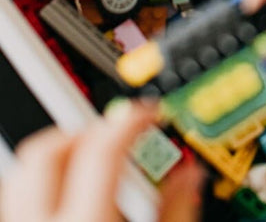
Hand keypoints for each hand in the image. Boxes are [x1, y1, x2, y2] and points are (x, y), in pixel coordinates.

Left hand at [0, 104, 203, 221]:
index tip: (149, 112)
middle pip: (45, 151)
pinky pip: (14, 202)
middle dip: (83, 131)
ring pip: (20, 173)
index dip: (132, 118)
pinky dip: (40, 187)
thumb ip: (176, 211)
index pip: (103, 148)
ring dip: (55, 155)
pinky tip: (68, 198)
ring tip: (89, 162)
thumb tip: (190, 174)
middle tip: (116, 134)